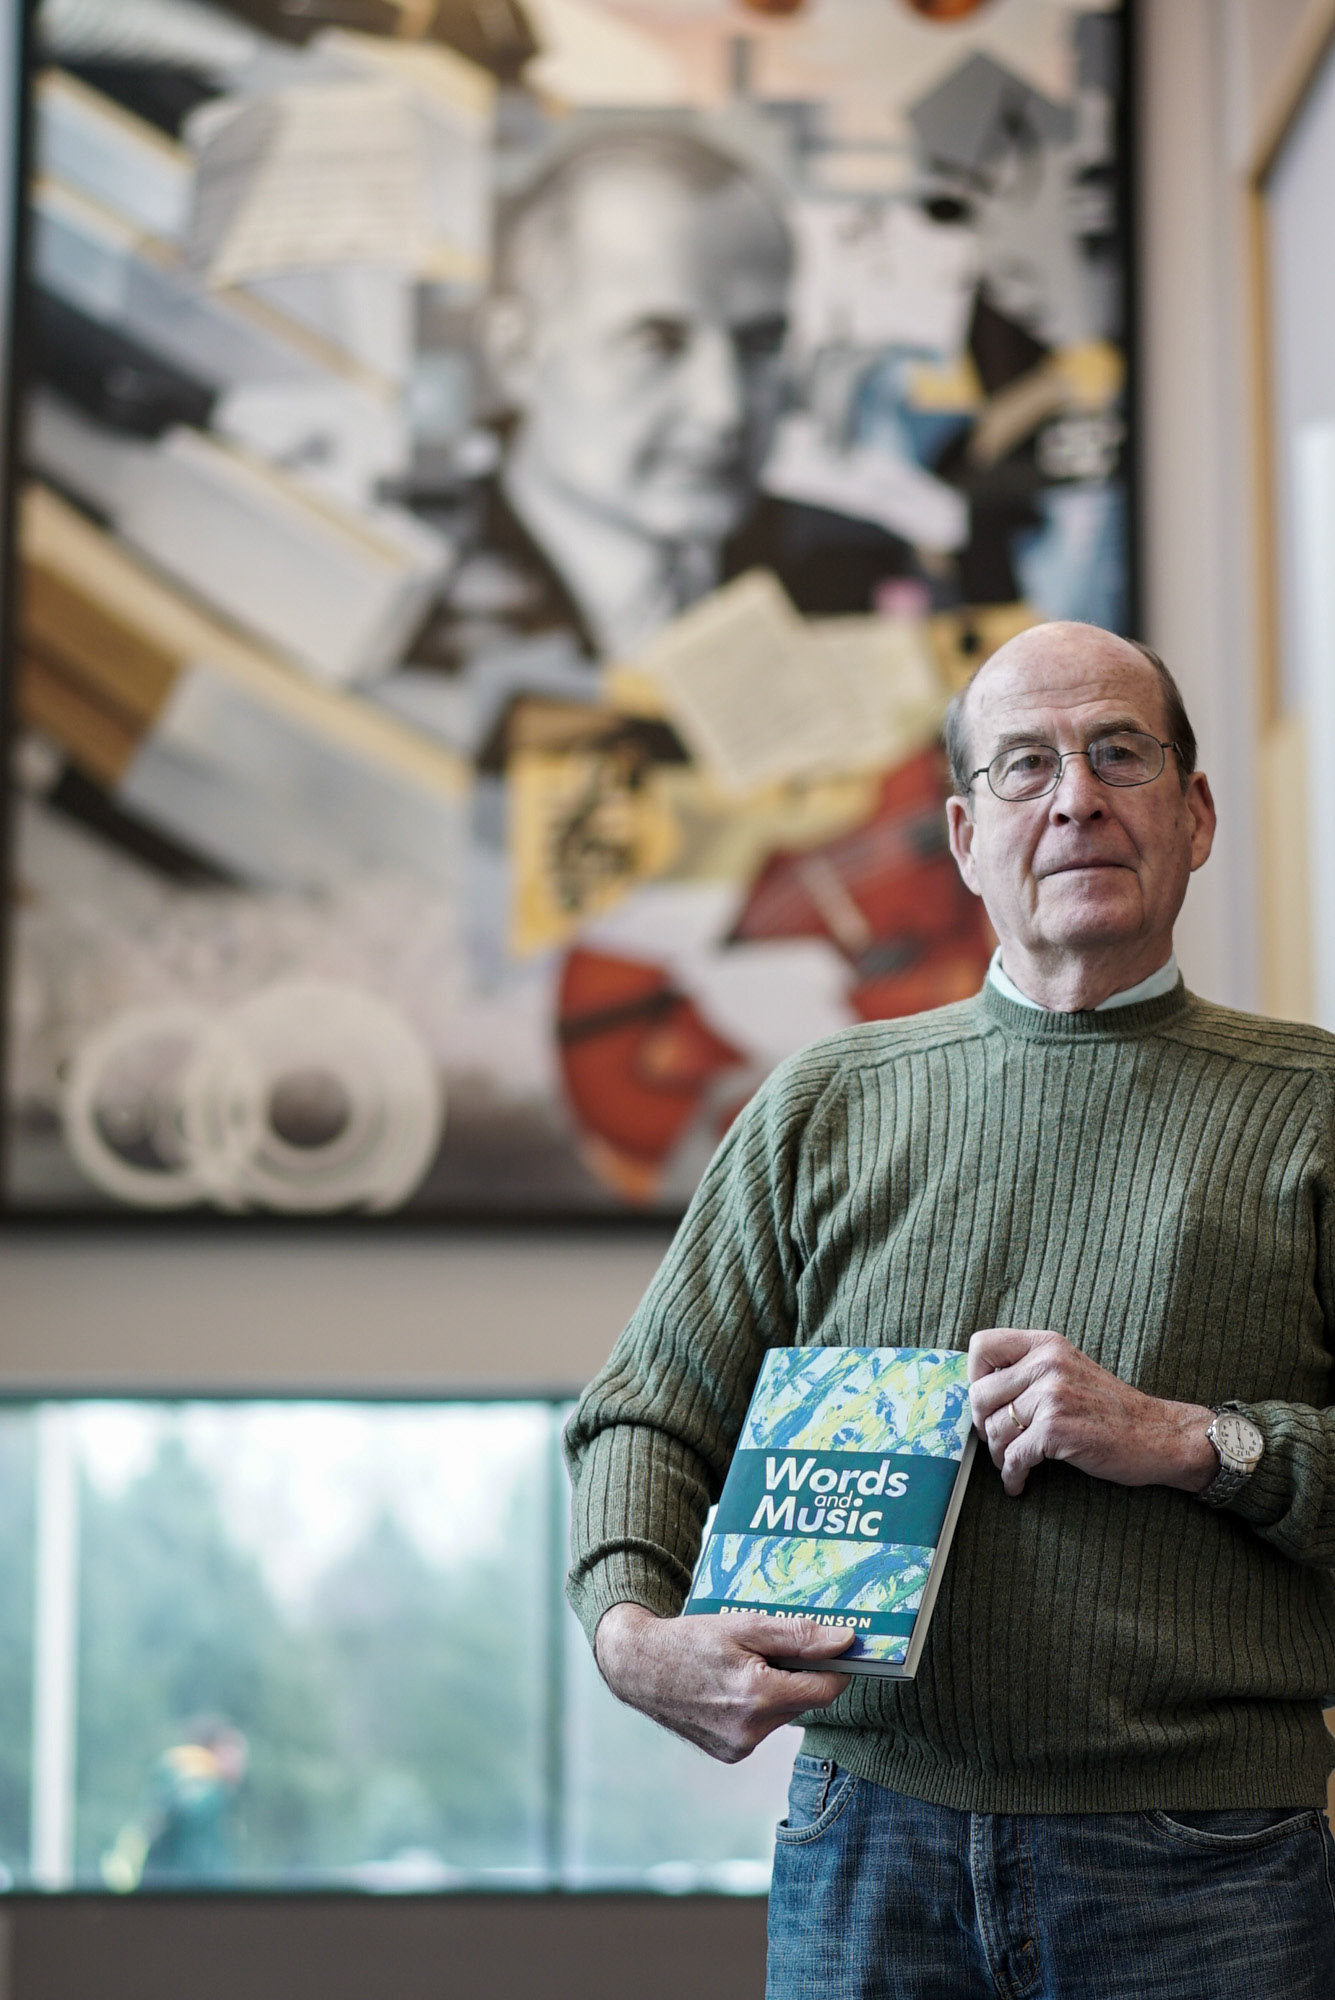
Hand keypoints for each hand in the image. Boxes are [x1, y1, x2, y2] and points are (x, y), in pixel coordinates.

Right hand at [593, 1602, 854, 1762]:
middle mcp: (752, 1730)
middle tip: (768, 1650)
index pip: (826, 1690)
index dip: (835, 1667)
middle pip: (804, 1702)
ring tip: (742, 1667)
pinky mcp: (730, 1755)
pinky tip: (730, 1690)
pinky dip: (757, 1708)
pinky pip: (762, 1728)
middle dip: (797, 1675)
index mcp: (759, 1696)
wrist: (639, 1668)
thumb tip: (846, 1641)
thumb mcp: (745, 1625)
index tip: (836, 1649)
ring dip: (776, 1692)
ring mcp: (740, 1747)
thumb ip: (798, 1636)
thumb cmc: (691, 1640)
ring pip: (783, 1715)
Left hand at [967, 1328, 1216, 1497]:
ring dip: (999, 1455)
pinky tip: (1018, 1484)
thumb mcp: (1069, 1369)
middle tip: (999, 1440)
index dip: (974, 1375)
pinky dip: (1011, 1476)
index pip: (982, 1343)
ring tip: (1012, 1463)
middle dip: (984, 1424)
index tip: (986, 1400)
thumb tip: (979, 1388)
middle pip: (979, 1394)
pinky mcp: (1056, 1430)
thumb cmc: (1109, 1408)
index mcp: (1046, 1344)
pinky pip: (1013, 1457)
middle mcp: (1046, 1364)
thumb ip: (1031, 1369)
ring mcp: (1051, 1396)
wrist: (1156, 1435)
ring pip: (993, 1429)